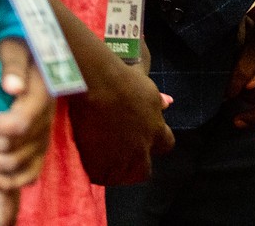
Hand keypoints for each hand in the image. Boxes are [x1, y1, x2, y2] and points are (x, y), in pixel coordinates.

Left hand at [0, 38, 53, 192]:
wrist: (32, 60)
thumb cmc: (19, 51)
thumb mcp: (14, 49)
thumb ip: (13, 65)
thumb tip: (12, 87)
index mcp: (42, 100)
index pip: (16, 125)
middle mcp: (45, 124)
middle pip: (10, 149)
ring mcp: (43, 140)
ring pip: (12, 166)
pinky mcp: (38, 152)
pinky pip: (27, 177)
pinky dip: (5, 184)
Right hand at [66, 50, 173, 184]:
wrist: (94, 85)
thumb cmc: (120, 78)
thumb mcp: (144, 86)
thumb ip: (156, 100)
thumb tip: (168, 103)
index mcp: (155, 129)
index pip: (166, 144)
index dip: (153, 143)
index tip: (142, 138)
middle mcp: (142, 148)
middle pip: (143, 170)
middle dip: (134, 166)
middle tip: (118, 158)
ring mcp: (121, 159)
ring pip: (119, 176)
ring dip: (112, 170)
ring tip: (98, 158)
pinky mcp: (100, 166)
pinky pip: (99, 177)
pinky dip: (94, 171)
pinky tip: (86, 159)